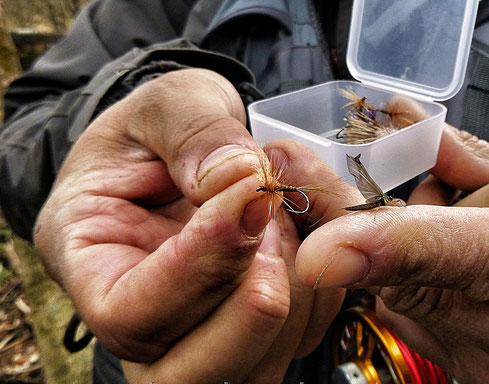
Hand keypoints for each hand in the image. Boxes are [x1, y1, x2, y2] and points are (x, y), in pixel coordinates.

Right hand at [33, 69, 351, 381]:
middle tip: (274, 215)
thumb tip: (238, 179)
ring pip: (256, 367)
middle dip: (253, 299)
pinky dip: (322, 286)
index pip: (131, 312)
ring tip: (286, 212)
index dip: (201, 264)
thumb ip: (194, 133)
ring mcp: (198, 334)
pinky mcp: (252, 330)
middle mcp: (143, 322)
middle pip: (192, 373)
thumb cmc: (159, 130)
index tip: (252, 196)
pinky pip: (302, 338)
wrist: (182, 149)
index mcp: (89, 265)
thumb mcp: (166, 104)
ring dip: (296, 287)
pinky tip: (306, 229)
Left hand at [296, 126, 488, 382]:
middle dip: (384, 229)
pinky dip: (413, 286)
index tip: (325, 247)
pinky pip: (407, 323)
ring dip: (406, 258)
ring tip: (459, 237)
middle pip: (418, 284)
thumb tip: (400, 123)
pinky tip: (451, 276)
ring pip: (401, 302)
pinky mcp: (471, 383)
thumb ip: (469, 159)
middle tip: (399, 186)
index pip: (481, 254)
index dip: (401, 243)